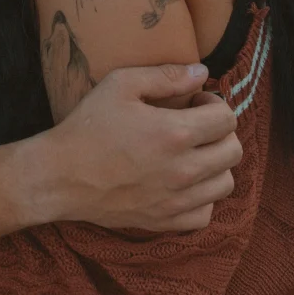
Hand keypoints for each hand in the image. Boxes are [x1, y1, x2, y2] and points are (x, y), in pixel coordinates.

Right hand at [37, 64, 241, 231]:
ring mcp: (175, 200)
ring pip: (225, 183)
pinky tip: (183, 182)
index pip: (227, 118)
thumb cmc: (88, 126)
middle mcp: (183, 170)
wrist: (59, 176)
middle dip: (221, 132)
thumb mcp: (120, 85)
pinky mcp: (164, 221)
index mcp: (176, 133)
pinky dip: (202, 198)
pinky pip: (205, 214)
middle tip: (196, 124)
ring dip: (216, 164)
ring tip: (192, 153)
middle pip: (233, 151)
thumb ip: (166, 76)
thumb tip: (202, 73)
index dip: (215, 104)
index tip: (195, 102)